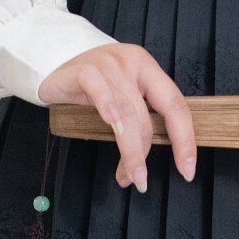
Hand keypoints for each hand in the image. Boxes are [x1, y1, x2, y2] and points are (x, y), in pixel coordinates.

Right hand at [37, 43, 196, 190]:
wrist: (52, 59)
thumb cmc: (90, 82)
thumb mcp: (121, 93)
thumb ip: (139, 116)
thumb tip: (150, 156)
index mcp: (148, 69)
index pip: (176, 106)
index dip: (185, 140)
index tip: (187, 169)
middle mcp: (132, 64)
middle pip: (148, 116)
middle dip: (146, 153)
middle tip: (141, 180)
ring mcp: (109, 65)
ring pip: (127, 114)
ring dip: (129, 151)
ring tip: (127, 175)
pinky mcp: (84, 70)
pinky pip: (101, 93)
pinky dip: (109, 111)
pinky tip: (112, 129)